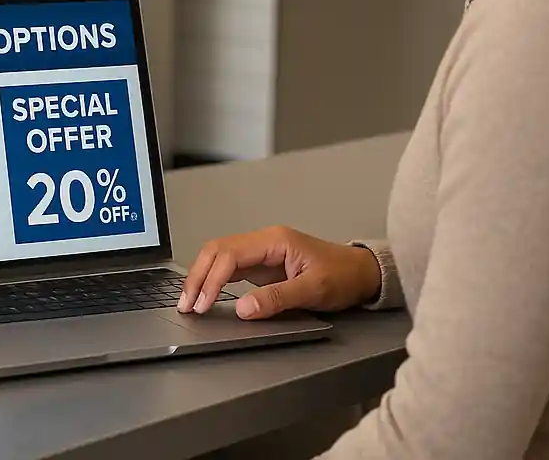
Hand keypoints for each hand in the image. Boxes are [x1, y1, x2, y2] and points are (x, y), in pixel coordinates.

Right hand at [178, 226, 380, 319]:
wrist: (362, 272)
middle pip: (217, 250)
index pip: (229, 254)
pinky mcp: (261, 265)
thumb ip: (277, 298)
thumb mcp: (314, 290)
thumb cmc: (343, 276)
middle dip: (198, 276)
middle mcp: (263, 242)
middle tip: (186, 304)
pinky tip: (205, 295)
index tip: (203, 304)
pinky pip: (229, 267)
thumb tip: (243, 309)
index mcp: (273, 240)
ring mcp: (261, 252)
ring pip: (219, 257)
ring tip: (189, 302)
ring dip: (202, 277)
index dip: (212, 279)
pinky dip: (213, 281)